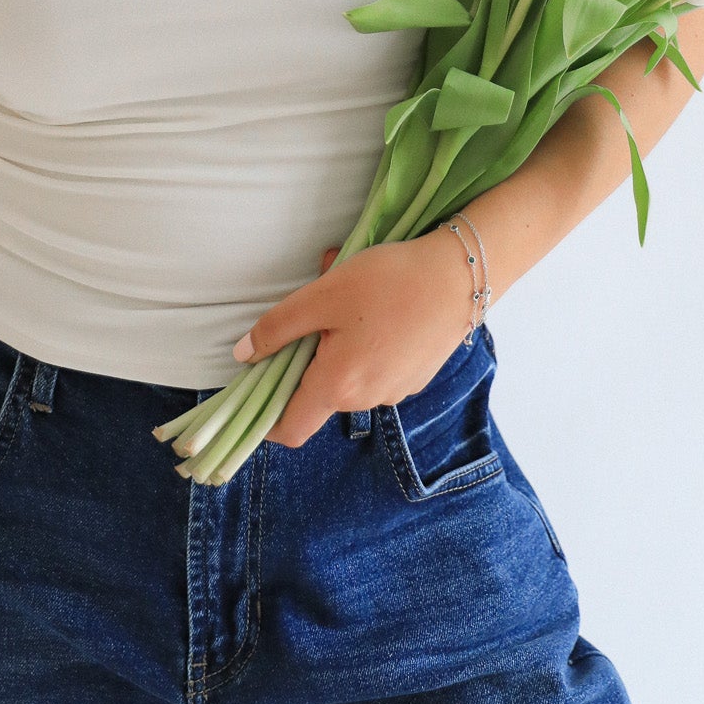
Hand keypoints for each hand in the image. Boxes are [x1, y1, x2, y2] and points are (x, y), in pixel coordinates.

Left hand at [235, 231, 475, 449]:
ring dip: (338, 349)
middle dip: (308, 358)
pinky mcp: (415, 377)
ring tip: (353, 301)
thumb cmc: (387, 282)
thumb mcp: (322, 295)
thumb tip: (243, 355)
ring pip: (348, 379)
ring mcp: (395, 391)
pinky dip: (366, 348)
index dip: (265, 417)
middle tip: (316, 309)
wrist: (460, 275)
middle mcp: (367, 400)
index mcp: (338, 385)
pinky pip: (376, 370)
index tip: (255, 389)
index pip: (290, 429)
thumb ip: (277, 328)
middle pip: (318, 395)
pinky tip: (380, 310)